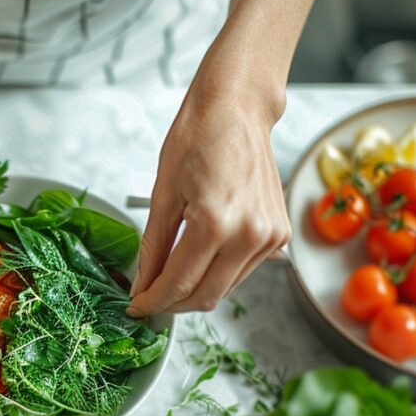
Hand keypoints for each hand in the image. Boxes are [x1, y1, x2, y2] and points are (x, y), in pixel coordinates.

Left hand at [128, 80, 290, 315]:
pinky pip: (242, 271)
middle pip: (205, 297)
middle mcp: (249, 234)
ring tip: (170, 279)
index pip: (178, 284)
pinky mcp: (278, 234)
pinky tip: (199, 260)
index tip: (136, 306)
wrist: (237, 109)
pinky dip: (217, 274)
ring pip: (224, 289)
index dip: (152, 302)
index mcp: (215, 223)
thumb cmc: (198, 137)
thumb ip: (153, 247)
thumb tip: (143, 284)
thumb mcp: (162, 194)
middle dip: (172, 305)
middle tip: (149, 299)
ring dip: (195, 292)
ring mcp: (269, 237)